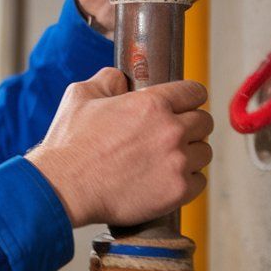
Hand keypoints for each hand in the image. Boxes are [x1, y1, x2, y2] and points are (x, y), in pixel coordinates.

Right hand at [26, 68, 212, 227]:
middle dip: (191, 126)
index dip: (188, 97)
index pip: (194, 92)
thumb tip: (121, 79)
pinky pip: (199, 181)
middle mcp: (171, 130)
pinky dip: (187, 180)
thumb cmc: (69, 144)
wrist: (64, 188)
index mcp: (151, 104)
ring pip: (204, 153)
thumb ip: (108, 80)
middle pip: (205, 122)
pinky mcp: (177, 191)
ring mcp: (177, 162)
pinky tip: (167, 179)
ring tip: (168, 159)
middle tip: (172, 135)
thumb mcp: (81, 96)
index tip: (183, 106)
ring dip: (190, 154)